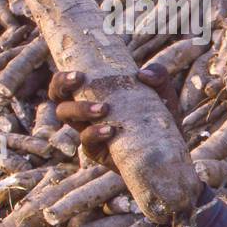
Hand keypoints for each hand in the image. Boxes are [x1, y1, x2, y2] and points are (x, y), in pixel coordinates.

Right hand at [48, 64, 180, 171]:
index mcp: (94, 95)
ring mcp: (89, 132)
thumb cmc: (160, 114)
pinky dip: (94, 133)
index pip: (66, 84)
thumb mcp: (162, 91)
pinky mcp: (97, 151)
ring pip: (66, 117)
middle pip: (58, 98)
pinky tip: (111, 131)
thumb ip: (158, 75)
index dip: (63, 78)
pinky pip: (86, 143)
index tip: (79, 74)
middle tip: (81, 80)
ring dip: (79, 108)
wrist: (169, 147)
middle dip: (61, 87)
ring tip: (103, 108)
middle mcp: (86, 113)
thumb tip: (142, 74)